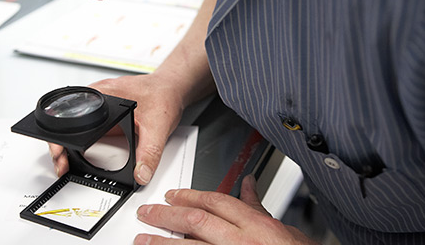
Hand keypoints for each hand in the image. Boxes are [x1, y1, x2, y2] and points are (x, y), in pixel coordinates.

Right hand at [48, 73, 185, 184]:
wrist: (172, 89)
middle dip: (61, 145)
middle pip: (69, 123)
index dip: (61, 138)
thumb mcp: (158, 127)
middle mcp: (98, 97)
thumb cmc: (163, 95)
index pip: (70, 115)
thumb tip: (140, 174)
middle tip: (62, 164)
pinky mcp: (106, 113)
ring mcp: (100, 105)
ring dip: (70, 144)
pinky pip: (88, 128)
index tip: (60, 154)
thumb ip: (150, 153)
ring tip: (67, 162)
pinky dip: (83, 142)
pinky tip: (83, 153)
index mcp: (103, 93)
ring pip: (76, 126)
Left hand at [134, 174, 318, 244]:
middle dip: (168, 215)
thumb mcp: (281, 229)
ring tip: (143, 240)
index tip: (172, 195)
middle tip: (148, 212)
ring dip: (163, 244)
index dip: (190, 195)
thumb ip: (257, 207)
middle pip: (197, 221)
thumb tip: (247, 185)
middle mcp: (243, 242)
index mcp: (257, 226)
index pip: (216, 202)